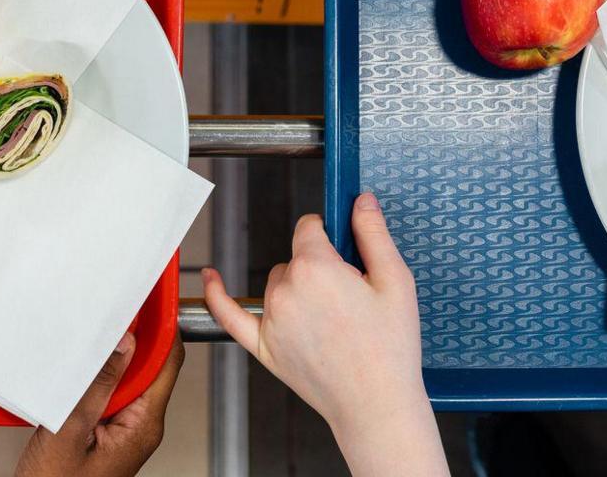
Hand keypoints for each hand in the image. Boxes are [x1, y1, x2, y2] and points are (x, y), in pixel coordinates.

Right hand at [14, 331, 181, 476]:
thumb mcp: (71, 429)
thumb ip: (99, 384)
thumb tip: (125, 342)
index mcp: (143, 425)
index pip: (167, 363)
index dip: (162, 329)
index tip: (150, 302)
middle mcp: (141, 426)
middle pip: (148, 366)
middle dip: (131, 339)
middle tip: (109, 315)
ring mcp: (126, 428)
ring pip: (127, 378)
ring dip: (109, 360)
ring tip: (88, 343)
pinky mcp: (108, 430)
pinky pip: (111, 393)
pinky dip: (97, 378)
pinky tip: (80, 370)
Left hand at [202, 193, 446, 476]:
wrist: (377, 406)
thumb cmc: (391, 349)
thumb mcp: (396, 281)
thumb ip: (373, 233)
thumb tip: (360, 200)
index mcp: (316, 267)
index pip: (309, 227)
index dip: (330, 234)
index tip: (345, 248)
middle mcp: (285, 290)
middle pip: (296, 258)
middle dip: (321, 267)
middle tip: (353, 298)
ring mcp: (270, 320)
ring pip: (278, 284)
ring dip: (299, 289)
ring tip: (334, 320)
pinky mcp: (262, 348)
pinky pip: (230, 315)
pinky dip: (218, 294)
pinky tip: (210, 276)